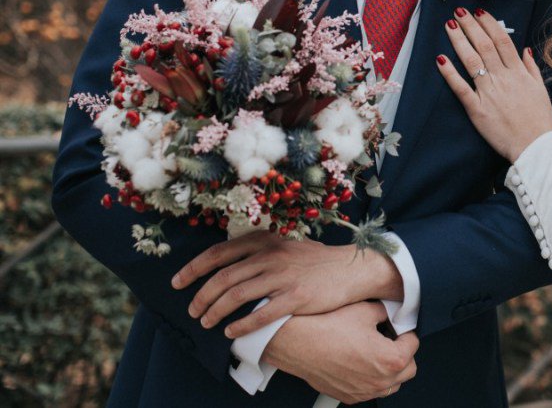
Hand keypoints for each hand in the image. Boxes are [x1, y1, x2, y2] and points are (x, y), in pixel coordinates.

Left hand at [171, 230, 402, 337]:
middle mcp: (270, 256)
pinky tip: (231, 332)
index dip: (193, 268)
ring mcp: (283, 276)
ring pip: (236, 296)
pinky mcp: (296, 297)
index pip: (218, 253)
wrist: (351, 269)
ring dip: (215, 312)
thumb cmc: (315, 260)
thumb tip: (227, 263)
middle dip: (200, 296)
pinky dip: (241, 325)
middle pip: (223, 277)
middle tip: (191, 310)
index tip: (177, 282)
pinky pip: (260, 314)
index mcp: (265, 241)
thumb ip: (259, 250)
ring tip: (206, 322)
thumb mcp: (286, 244)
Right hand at [267, 302, 417, 402]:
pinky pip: (370, 390)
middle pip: (408, 370)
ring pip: (391, 385)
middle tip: (392, 339)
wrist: (297, 342)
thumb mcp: (366, 310)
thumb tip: (389, 314)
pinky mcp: (348, 395)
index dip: (406, 332)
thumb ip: (385, 313)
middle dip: (403, 353)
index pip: (414, 345)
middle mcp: (379, 381)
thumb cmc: (327, 327)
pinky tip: (360, 362)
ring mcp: (363, 391)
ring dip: (389, 369)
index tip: (399, 328)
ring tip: (376, 351)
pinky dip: (371, 378)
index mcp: (390, 359)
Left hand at [437, 8, 551, 160]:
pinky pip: (461, 88)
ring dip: (459, 41)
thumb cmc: (539, 120)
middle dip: (471, 26)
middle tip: (459, 12)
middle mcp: (503, 78)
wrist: (534, 146)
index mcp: (519, 73)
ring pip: (471, 61)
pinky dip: (450, 73)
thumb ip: (531, 68)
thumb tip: (525, 49)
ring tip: (450, 25)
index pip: (502, 41)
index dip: (489, 24)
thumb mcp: (541, 90)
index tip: (479, 12)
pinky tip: (440, 59)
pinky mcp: (477, 109)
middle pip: (484, 46)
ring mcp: (489, 93)